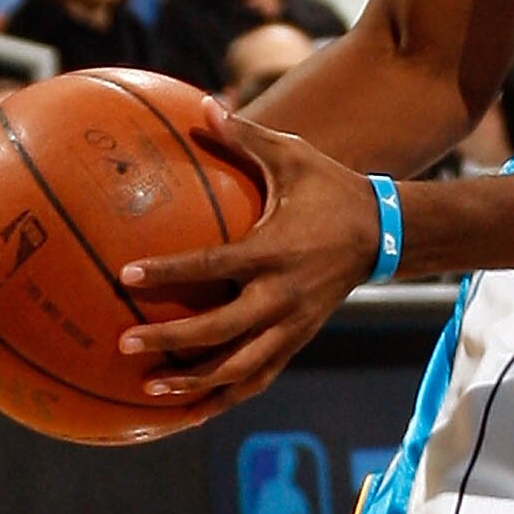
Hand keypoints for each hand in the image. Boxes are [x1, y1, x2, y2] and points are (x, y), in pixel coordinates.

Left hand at [111, 108, 361, 415]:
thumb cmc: (332, 189)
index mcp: (274, 251)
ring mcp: (292, 324)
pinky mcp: (299, 339)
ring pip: (241, 367)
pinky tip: (192, 409)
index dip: (171, 272)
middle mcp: (282, 295)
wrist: (387, 234)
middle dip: (173, 340)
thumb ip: (246, 136)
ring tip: (151, 389)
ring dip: (196, 383)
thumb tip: (203, 104)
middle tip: (125, 342)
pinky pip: (259, 375)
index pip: (214, 264)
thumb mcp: (294, 157)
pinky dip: (226, 395)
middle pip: (222, 330)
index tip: (127, 276)